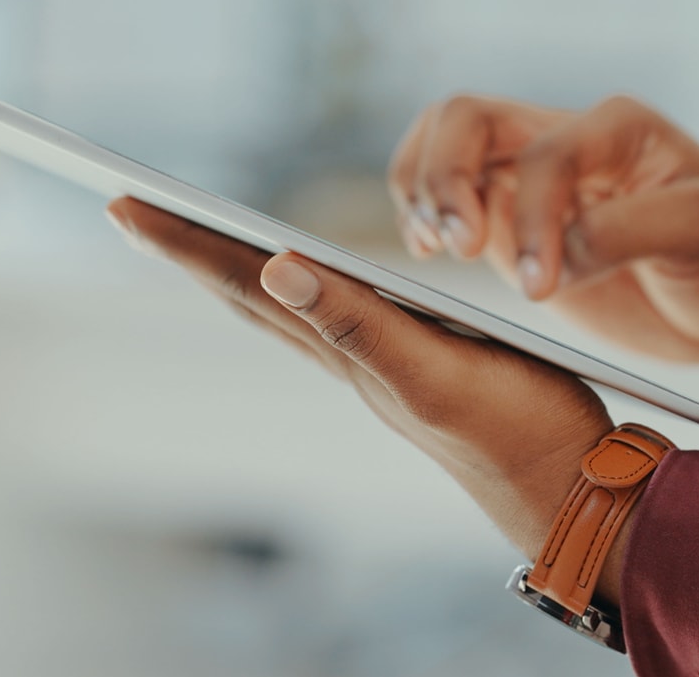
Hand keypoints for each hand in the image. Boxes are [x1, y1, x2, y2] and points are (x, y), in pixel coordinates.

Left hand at [105, 198, 632, 600]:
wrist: (574, 492)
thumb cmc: (519, 433)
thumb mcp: (437, 374)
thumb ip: (361, 325)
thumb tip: (274, 269)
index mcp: (350, 352)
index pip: (249, 287)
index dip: (188, 246)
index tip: (125, 207)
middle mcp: (354, 360)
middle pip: (254, 296)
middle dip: (192, 251)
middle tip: (132, 212)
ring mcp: (383, 368)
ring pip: (291, 310)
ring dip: (238, 271)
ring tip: (198, 242)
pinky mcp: (420, 370)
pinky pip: (337, 321)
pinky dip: (304, 291)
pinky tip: (309, 288)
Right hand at [388, 95, 698, 383]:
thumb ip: (632, 231)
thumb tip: (560, 252)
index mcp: (618, 128)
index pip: (547, 153)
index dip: (535, 216)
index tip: (542, 287)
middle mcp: (566, 138)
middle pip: (468, 119)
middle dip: (446, 179)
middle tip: (456, 248)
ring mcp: (530, 178)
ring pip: (442, 144)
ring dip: (420, 189)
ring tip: (429, 247)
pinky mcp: (511, 221)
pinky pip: (443, 196)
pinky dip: (419, 213)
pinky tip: (426, 252)